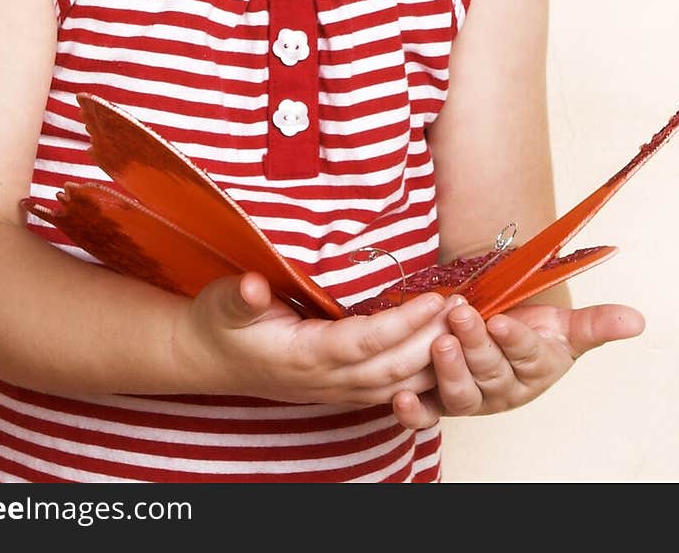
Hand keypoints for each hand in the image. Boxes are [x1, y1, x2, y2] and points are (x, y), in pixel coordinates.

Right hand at [176, 271, 456, 406]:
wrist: (209, 360)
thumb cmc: (220, 324)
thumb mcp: (222, 303)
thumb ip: (241, 297)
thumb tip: (252, 287)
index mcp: (303, 356)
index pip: (364, 342)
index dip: (402, 324)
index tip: (435, 298)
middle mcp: (326, 380)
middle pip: (392, 368)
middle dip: (433, 340)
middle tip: (469, 307)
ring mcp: (336, 390)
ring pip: (397, 385)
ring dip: (434, 359)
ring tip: (466, 325)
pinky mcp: (342, 391)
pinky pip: (390, 391)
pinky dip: (421, 376)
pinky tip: (444, 354)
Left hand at [391, 296, 645, 428]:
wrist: (504, 333)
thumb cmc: (535, 329)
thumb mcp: (565, 325)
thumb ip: (597, 324)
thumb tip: (638, 320)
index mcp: (535, 368)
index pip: (527, 354)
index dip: (514, 339)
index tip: (502, 321)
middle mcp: (503, 389)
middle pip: (489, 371)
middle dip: (474, 343)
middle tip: (460, 315)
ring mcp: (471, 396)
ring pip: (460, 392)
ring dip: (447, 368)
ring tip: (437, 340)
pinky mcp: (440, 401)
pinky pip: (427, 412)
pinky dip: (413, 411)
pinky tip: (400, 399)